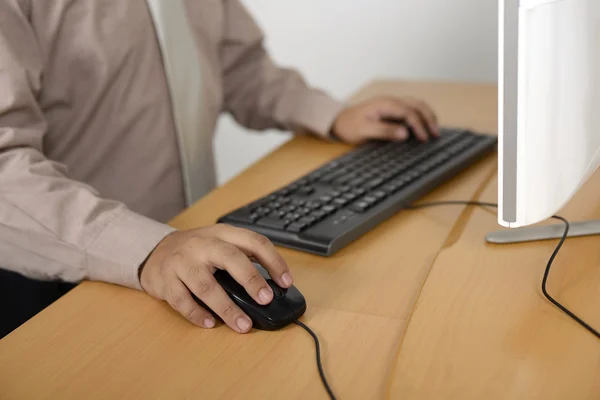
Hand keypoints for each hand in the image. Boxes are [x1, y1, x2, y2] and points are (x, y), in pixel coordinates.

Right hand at [139, 224, 292, 332]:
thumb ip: (244, 258)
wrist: (155, 251)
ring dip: (227, 308)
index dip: (273, 261)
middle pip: (231, 258)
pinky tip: (210, 323)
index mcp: (223, 234)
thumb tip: (274, 283)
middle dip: (251, 280)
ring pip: (206, 286)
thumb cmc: (197, 251)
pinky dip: (197, 314)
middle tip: (266, 299)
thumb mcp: (221, 244)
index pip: (254, 242)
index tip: (286, 281)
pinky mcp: (165, 280)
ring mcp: (182, 262)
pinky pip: (182, 301)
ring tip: (243, 325)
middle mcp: (203, 245)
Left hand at [332, 96, 438, 144]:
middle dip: (429, 118)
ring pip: (416, 104)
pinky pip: (411, 108)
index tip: (424, 139)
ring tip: (434, 130)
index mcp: (385, 104)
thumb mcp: (364, 130)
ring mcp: (392, 103)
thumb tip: (405, 133)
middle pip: (417, 105)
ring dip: (427, 115)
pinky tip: (423, 125)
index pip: (409, 112)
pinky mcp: (392, 109)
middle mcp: (391, 100)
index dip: (419, 125)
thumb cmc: (350, 125)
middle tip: (436, 134)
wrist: (339, 120)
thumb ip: (384, 131)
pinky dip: (421, 115)